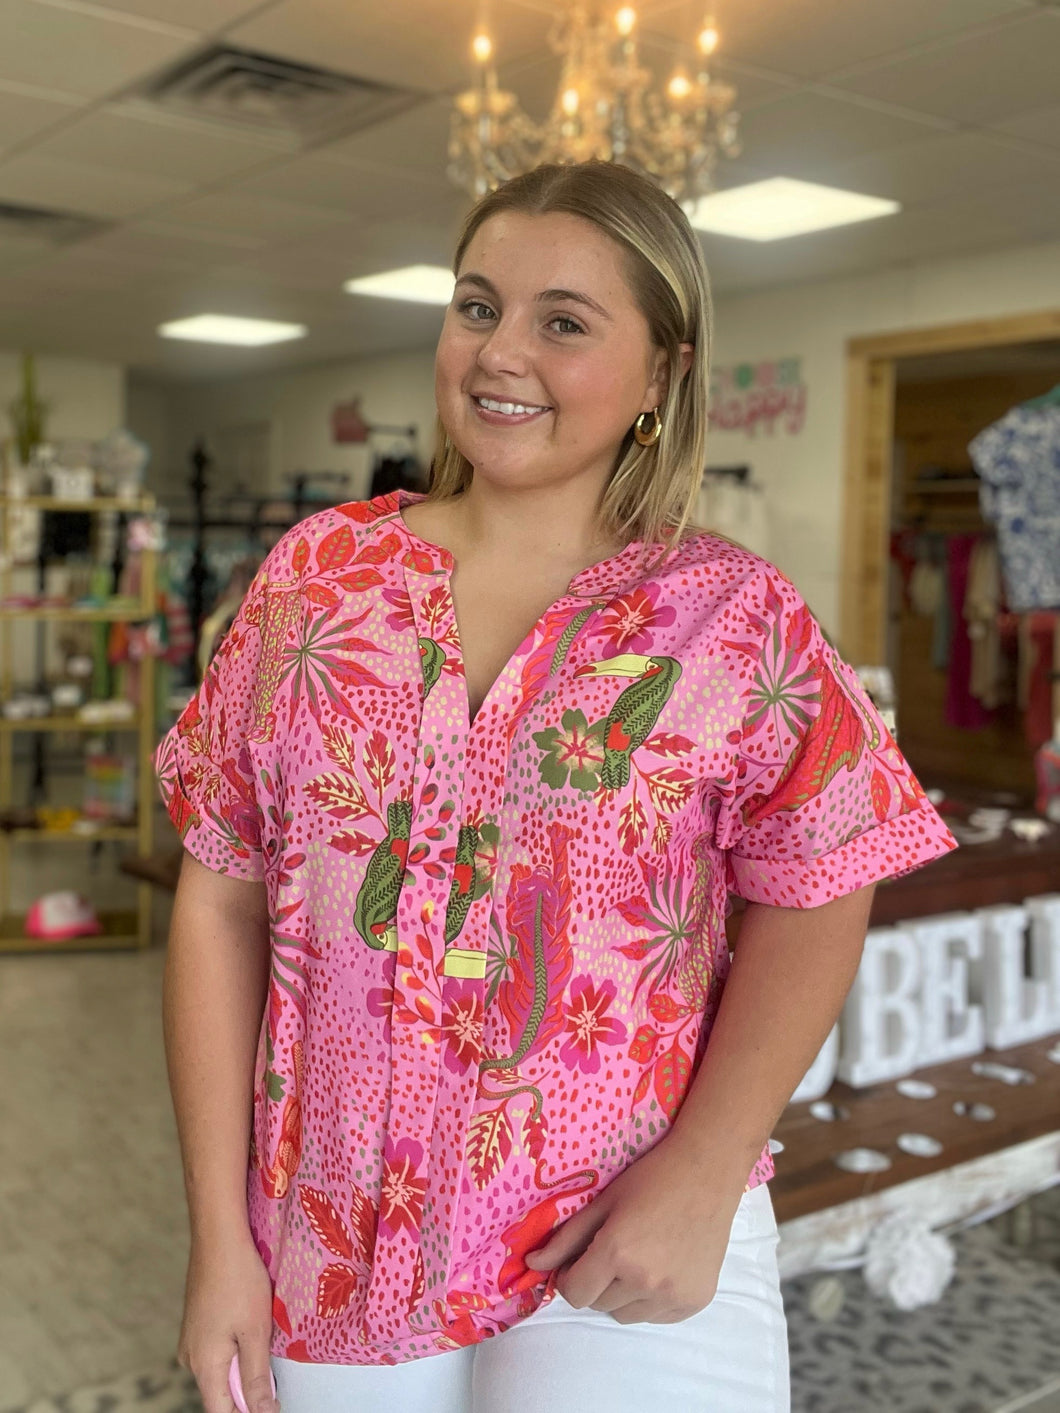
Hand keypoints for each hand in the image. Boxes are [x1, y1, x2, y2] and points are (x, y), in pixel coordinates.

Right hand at [178, 1233, 278, 1412]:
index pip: (222, 1411)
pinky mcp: (197, 1324)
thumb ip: (256, 1378)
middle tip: (270, 1357)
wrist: (219, 1237)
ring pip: (220, 1369)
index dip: (249, 1411)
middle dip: (248, 1385)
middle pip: (222, 1391)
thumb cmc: (240, 1281)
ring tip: (260, 1333)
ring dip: (243, 1363)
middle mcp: (190, 1358)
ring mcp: (191, 1340)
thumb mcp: (255, 1332)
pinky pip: (217, 1349)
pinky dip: (236, 1346)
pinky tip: (249, 1323)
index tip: (273, 1402)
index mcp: (204, 1366)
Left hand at [523, 1132, 742, 1324]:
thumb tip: (531, 1266)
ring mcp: (673, 1295)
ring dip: (622, 1294)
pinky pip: (656, 1317)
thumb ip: (565, 1239)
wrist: (707, 1172)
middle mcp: (645, 1281)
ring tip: (637, 1258)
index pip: (574, 1294)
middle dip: (595, 1282)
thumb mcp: (603, 1202)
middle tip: (611, 1250)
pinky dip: (650, 1300)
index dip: (568, 1277)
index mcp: (617, 1252)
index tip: (577, 1260)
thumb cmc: (651, 1178)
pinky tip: (660, 1266)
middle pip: (598, 1304)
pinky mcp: (695, 1301)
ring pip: (626, 1314)